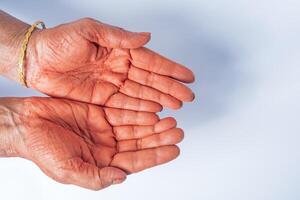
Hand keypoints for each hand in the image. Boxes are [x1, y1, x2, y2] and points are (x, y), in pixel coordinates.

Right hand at [3, 97, 182, 189]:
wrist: (26, 123)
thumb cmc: (41, 149)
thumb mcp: (68, 170)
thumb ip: (96, 177)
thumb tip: (121, 177)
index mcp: (102, 163)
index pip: (136, 161)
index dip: (156, 156)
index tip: (174, 150)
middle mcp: (107, 147)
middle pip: (140, 143)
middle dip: (159, 138)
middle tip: (177, 131)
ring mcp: (105, 128)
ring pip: (136, 126)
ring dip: (153, 124)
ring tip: (170, 119)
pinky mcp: (101, 112)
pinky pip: (124, 110)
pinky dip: (139, 110)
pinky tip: (152, 108)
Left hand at [26, 18, 194, 111]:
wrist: (36, 61)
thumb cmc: (59, 42)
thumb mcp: (89, 31)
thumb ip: (118, 37)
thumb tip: (146, 37)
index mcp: (120, 50)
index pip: (151, 61)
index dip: (170, 69)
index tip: (187, 76)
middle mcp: (120, 68)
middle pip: (150, 80)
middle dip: (170, 88)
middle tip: (187, 96)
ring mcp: (113, 85)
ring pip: (141, 94)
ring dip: (159, 100)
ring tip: (176, 106)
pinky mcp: (103, 99)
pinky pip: (125, 106)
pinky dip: (140, 110)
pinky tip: (154, 113)